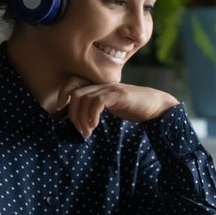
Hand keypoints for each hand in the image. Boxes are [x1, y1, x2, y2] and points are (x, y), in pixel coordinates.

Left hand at [56, 76, 178, 137]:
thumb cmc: (133, 108)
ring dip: (82, 118)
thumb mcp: (112, 106)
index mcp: (99, 86)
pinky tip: (95, 125)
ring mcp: (111, 89)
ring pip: (84, 98)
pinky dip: (92, 115)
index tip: (60, 109)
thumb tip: (81, 119)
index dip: (62, 93)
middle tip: (80, 130)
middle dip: (72, 114)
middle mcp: (103, 85)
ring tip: (88, 131)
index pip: (73, 83)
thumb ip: (97, 107)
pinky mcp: (119, 95)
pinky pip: (98, 102)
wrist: (155, 105)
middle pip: (75, 94)